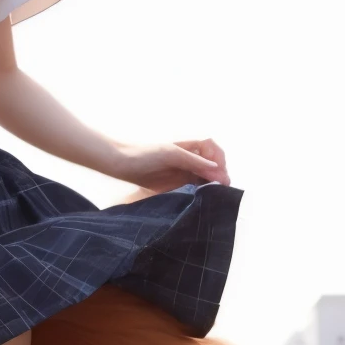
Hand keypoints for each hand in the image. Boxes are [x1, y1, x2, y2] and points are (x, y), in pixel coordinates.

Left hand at [116, 138, 230, 192]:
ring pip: (205, 177)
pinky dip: (202, 192)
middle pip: (211, 164)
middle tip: (222, 188)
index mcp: (189, 146)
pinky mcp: (176, 185)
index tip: (219, 173)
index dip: (219, 159)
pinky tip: (204, 198)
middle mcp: (188, 158)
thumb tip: (216, 168)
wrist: (122, 165)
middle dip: (219, 174)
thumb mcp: (171, 154)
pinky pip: (194, 187)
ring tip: (216, 195)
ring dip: (212, 184)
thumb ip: (193, 161)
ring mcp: (183, 172)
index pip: (212, 149)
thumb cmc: (145, 155)